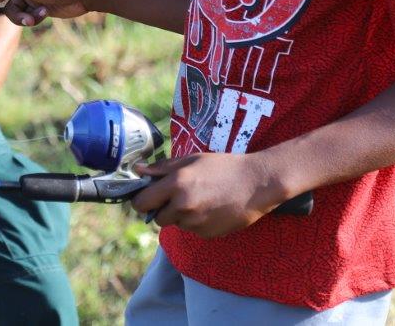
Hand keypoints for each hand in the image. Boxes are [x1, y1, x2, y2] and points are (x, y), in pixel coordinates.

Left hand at [130, 152, 288, 238]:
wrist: (256, 183)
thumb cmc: (224, 166)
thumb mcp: (191, 160)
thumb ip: (161, 168)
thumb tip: (137, 171)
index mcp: (175, 184)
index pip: (142, 203)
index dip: (142, 200)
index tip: (147, 197)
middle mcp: (182, 206)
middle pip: (157, 218)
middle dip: (162, 209)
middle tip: (177, 197)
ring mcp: (195, 223)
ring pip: (176, 224)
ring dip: (181, 215)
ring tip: (200, 199)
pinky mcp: (206, 234)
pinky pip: (192, 230)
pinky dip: (196, 222)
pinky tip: (211, 208)